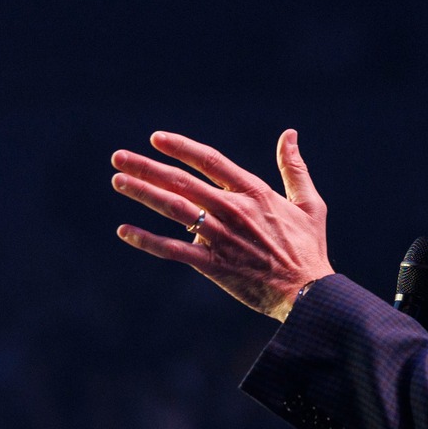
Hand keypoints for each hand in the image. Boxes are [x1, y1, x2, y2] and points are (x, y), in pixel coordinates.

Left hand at [111, 129, 331, 319]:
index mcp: (254, 193)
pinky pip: (174, 250)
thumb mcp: (309, 203)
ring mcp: (221, 237)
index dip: (181, 147)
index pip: (210, 161)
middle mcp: (233, 210)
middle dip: (147, 167)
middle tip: (118, 157)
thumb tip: (290, 135)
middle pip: (182, 181)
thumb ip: (294, 168)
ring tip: (118, 181)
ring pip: (174, 209)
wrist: (307, 293)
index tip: (156, 139)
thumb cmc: (308, 249)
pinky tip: (125, 231)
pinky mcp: (213, 265)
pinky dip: (147, 240)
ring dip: (143, 193)